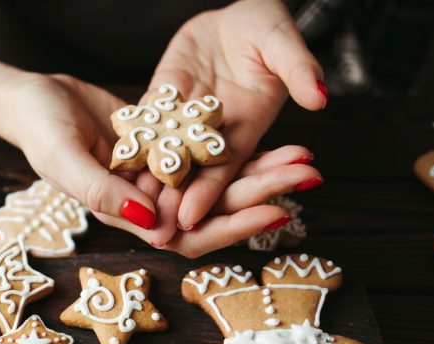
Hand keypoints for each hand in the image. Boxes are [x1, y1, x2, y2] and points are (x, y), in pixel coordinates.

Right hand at [0, 74, 320, 258]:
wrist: (34, 99)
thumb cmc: (39, 130)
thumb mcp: (63, 157)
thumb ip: (101, 191)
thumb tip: (151, 221)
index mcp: (124, 215)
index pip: (187, 235)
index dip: (232, 227)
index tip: (276, 211)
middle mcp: (147, 206)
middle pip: (214, 212)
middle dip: (262, 195)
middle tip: (308, 176)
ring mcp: (159, 180)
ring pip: (218, 186)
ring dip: (261, 174)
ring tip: (304, 160)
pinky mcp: (166, 153)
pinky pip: (209, 159)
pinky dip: (240, 153)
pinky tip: (274, 143)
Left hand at [136, 0, 326, 248]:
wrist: (237, 15)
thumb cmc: (267, 27)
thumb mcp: (283, 43)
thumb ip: (298, 69)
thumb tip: (320, 97)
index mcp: (246, 129)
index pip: (225, 170)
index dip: (208, 194)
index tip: (190, 218)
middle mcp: (212, 134)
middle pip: (191, 176)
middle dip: (173, 203)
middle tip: (152, 230)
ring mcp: (184, 119)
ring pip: (162, 157)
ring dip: (147, 183)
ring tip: (126, 205)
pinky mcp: (162, 99)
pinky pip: (143, 126)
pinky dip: (131, 146)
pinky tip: (113, 165)